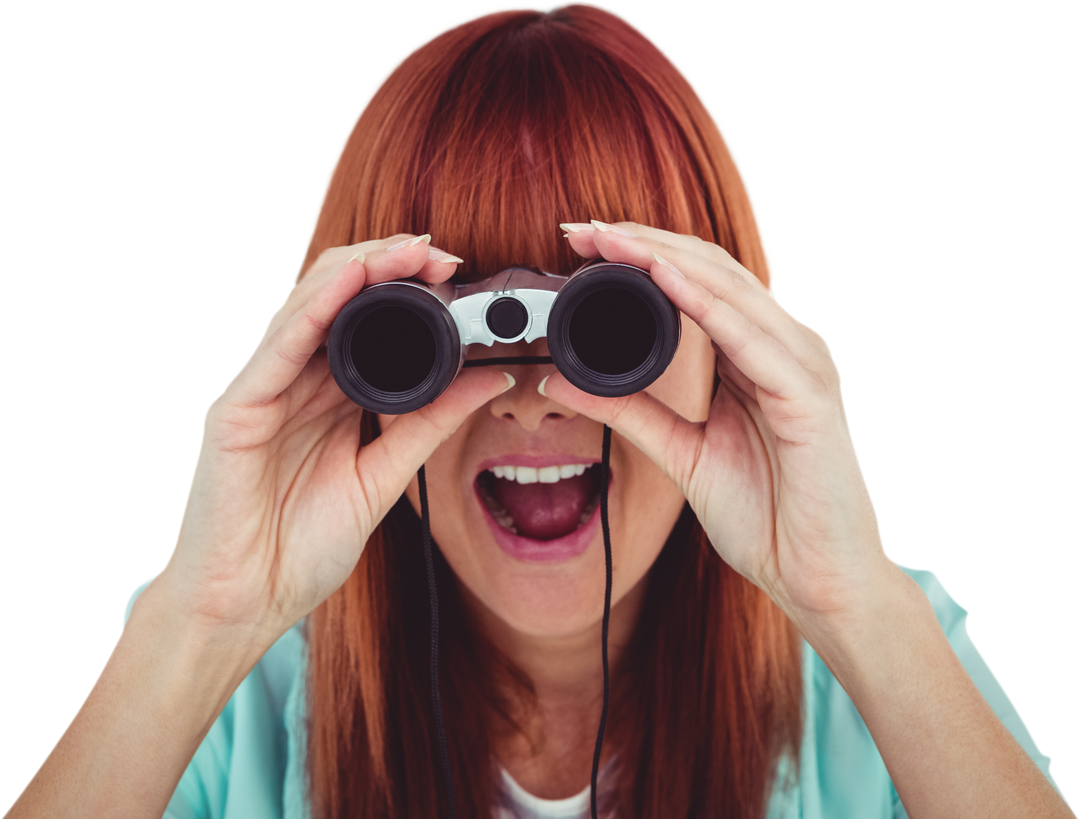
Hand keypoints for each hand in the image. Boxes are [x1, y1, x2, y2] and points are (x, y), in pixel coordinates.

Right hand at [156, 235, 511, 647]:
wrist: (244, 607)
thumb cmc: (300, 547)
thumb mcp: (382, 476)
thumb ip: (431, 423)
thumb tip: (490, 377)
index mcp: (325, 397)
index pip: (365, 323)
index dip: (406, 291)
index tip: (456, 275)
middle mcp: (292, 383)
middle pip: (337, 303)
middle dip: (388, 268)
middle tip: (441, 254)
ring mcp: (260, 391)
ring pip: (306, 309)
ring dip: (357, 272)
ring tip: (406, 250)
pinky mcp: (234, 410)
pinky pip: (276, 348)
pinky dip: (313, 308)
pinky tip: (347, 280)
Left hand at [544, 221, 895, 631]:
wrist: (819, 579)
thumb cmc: (767, 517)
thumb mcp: (682, 453)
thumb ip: (629, 413)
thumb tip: (563, 382)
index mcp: (759, 355)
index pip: (698, 284)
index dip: (641, 257)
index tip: (583, 245)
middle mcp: (786, 347)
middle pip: (711, 271)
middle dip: (642, 244)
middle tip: (581, 228)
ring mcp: (804, 364)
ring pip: (728, 289)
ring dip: (664, 257)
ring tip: (609, 239)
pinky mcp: (810, 395)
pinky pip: (751, 337)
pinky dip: (704, 304)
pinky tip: (664, 279)